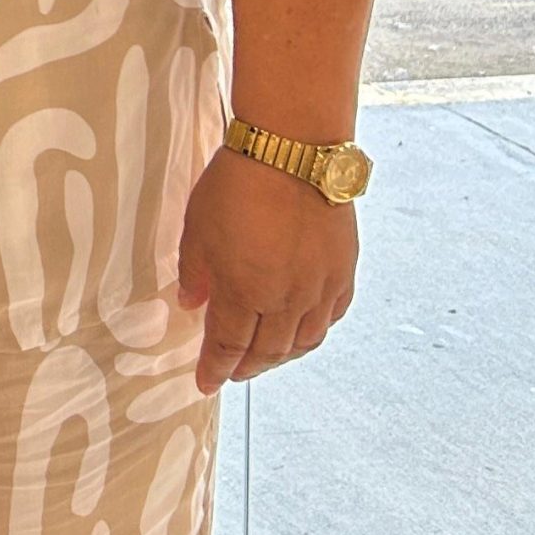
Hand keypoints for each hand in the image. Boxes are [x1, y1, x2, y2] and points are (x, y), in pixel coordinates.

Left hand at [177, 147, 357, 392]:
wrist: (293, 152)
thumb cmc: (238, 184)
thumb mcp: (197, 228)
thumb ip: (194, 273)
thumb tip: (191, 303)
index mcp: (245, 292)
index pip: (228, 345)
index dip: (215, 368)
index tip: (206, 382)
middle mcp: (287, 300)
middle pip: (268, 351)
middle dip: (246, 366)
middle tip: (232, 372)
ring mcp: (320, 288)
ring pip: (304, 341)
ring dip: (281, 356)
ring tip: (265, 357)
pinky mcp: (343, 271)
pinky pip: (331, 317)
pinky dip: (314, 331)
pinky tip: (302, 329)